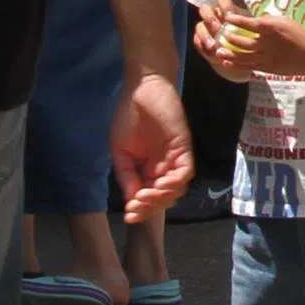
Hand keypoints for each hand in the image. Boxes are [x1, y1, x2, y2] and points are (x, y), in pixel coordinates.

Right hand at [111, 70, 194, 224]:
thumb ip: (126, 175)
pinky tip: (160, 184)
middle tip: (136, 206)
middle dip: (150, 208)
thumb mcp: (120, 150)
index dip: (141, 210)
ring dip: (162, 198)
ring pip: (176, 190)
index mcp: (146, 170)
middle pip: (164, 199)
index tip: (128, 216)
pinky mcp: (183, 147)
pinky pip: (185, 172)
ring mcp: (174, 158)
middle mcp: (162, 168)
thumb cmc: (128, 115)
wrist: (141, 88)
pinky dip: (175, 183)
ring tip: (146, 195)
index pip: (148, 199)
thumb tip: (131, 201)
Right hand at [192, 0, 258, 80]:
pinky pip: (197, 41)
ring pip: (199, 26)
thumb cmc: (250, 40)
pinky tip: (209, 52)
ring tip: (213, 45)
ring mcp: (205, 29)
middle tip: (217, 29)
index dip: (224, 7)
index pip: (222, 1)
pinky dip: (202, 46)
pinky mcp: (200, 41)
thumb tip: (267, 18)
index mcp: (226, 10)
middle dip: (210, 19)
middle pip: (205, 10)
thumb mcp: (255, 31)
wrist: (238, 57)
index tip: (230, 16)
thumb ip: (258, 23)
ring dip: (205, 35)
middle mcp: (213, 17)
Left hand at [222, 8, 304, 80]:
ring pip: (241, 55)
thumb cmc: (301, 36)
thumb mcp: (287, 22)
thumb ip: (270, 20)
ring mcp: (265, 57)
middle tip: (220, 33)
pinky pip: (247, 66)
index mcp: (272, 28)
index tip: (227, 17)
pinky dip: (236, 64)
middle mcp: (266, 43)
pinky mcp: (266, 68)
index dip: (236, 20)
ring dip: (228, 53)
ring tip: (218, 50)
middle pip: (242, 40)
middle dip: (229, 36)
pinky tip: (227, 63)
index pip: (249, 23)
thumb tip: (256, 19)